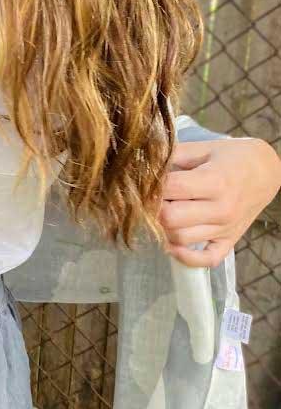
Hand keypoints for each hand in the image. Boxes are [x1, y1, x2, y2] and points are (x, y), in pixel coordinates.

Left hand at [157, 137, 280, 267]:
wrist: (266, 172)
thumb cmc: (232, 158)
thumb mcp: (203, 148)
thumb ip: (172, 155)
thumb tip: (142, 165)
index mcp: (215, 181)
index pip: (170, 189)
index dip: (151, 185)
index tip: (146, 181)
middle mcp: (221, 209)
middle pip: (170, 218)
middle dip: (154, 208)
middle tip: (153, 199)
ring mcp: (225, 228)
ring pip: (180, 239)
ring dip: (164, 228)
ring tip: (164, 213)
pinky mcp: (228, 241)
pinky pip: (205, 260)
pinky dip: (185, 257)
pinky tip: (173, 244)